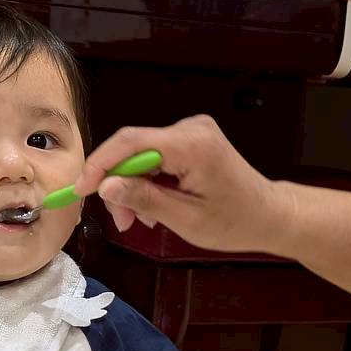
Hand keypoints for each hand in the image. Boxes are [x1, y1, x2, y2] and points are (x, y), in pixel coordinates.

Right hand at [73, 115, 294, 252]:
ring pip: (141, 154)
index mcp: (193, 145)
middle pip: (133, 148)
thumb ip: (144, 198)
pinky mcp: (191, 140)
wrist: (270, 215)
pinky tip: (153, 206)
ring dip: (132, 187)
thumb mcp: (186, 219)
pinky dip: (147, 182)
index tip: (81, 189)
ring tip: (139, 220)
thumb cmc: (236, 221)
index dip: (100, 164)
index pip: (131, 143)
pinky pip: (155, 156)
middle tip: (121, 221)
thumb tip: (107, 186)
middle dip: (118, 184)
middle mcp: (191, 129)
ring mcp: (192, 132)